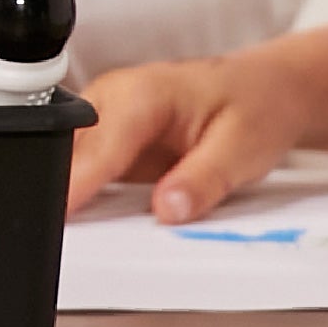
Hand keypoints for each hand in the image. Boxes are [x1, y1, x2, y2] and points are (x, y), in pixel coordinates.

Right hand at [66, 47, 311, 223]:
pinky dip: (93, 192)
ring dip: (82, 194)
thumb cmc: (255, 105)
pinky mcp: (109, 136)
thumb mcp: (241, 149)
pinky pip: (87, 168)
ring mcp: (107, 116)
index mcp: (143, 94)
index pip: (98, 146)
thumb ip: (202, 180)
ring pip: (71, 162)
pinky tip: (120, 208)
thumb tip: (166, 209)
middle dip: (71, 192)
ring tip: (107, 226)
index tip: (61, 216)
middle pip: (71, 154)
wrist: (266, 89)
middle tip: (86, 237)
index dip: (76, 185)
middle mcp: (114, 98)